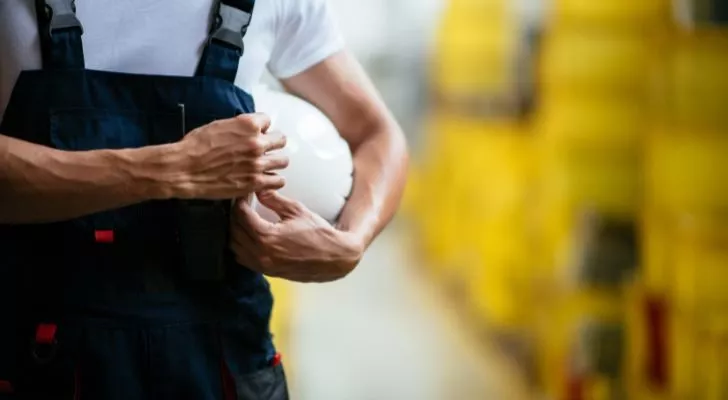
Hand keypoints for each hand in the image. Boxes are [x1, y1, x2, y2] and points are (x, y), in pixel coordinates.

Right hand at [171, 113, 288, 198]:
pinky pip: (278, 180)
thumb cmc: (195, 147)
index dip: (262, 128)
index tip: (258, 133)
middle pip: (280, 140)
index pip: (268, 120)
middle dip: (273, 143)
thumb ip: (239, 127)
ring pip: (283, 161)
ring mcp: (257, 163)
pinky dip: (274, 180)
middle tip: (266, 150)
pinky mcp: (255, 182)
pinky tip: (266, 179)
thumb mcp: (218, 126)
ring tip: (267, 165)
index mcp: (248, 124)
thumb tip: (249, 129)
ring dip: (275, 162)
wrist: (184, 169)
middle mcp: (256, 142)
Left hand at [230, 191, 363, 282]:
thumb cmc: (318, 233)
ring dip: (235, 232)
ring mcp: (263, 265)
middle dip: (235, 215)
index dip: (239, 202)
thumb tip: (259, 189)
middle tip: (242, 204)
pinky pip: (243, 259)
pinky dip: (241, 246)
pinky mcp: (267, 271)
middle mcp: (261, 254)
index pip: (241, 216)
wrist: (334, 257)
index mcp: (267, 237)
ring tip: (244, 219)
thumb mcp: (296, 211)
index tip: (243, 194)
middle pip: (234, 231)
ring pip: (235, 247)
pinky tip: (248, 236)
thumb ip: (274, 200)